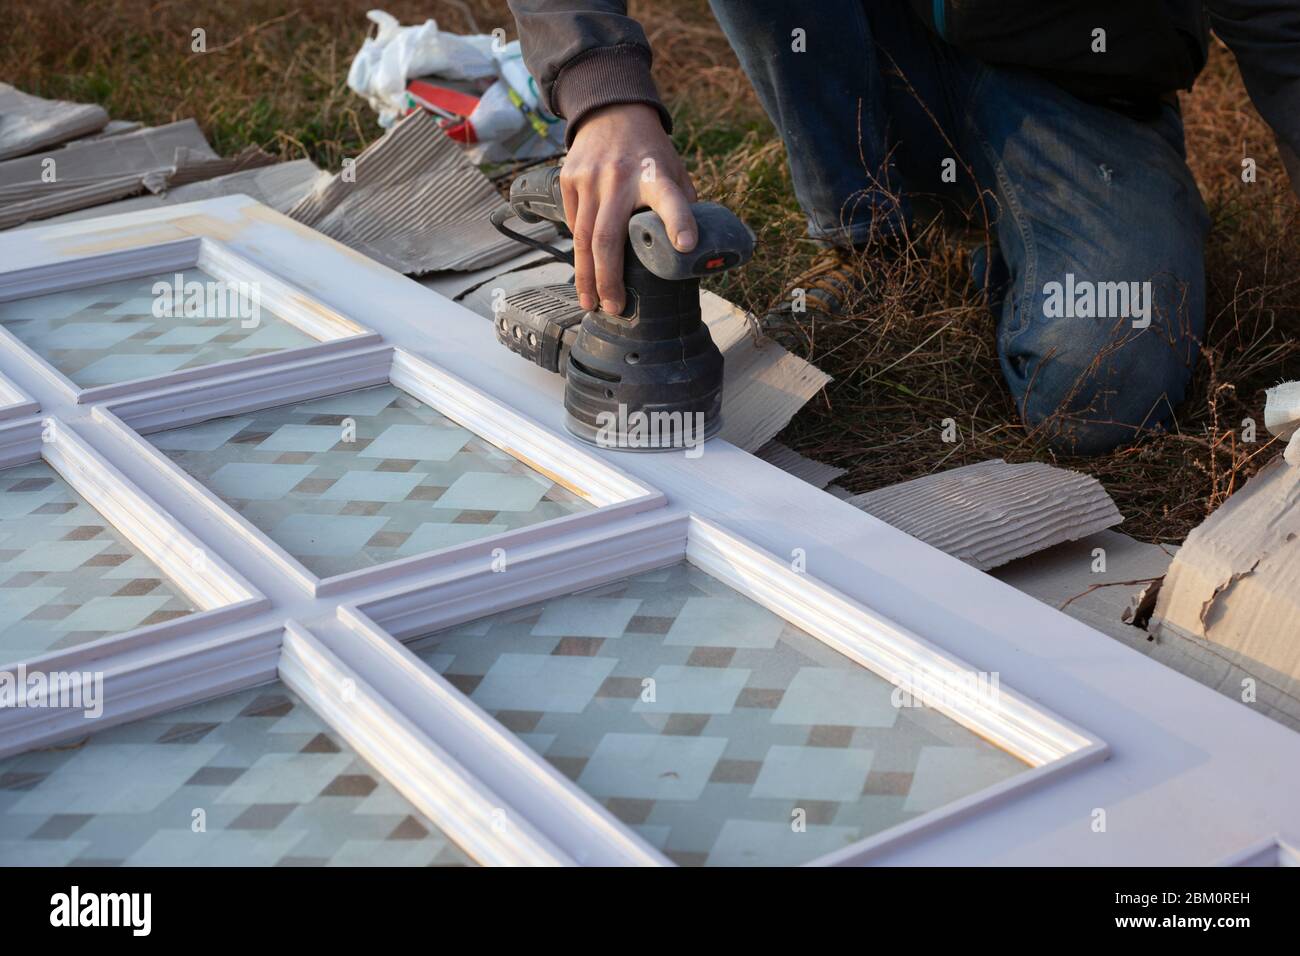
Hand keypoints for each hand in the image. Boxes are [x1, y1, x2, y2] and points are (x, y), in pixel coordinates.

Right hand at [560, 103, 697, 313]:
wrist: (611, 109)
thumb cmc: (650, 151)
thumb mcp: (675, 170)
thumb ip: (681, 205)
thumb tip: (694, 253)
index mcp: (656, 174)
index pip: (671, 199)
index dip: (679, 222)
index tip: (687, 246)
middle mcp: (620, 177)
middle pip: (608, 238)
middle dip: (610, 279)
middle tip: (615, 307)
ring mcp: (590, 178)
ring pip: (582, 238)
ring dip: (586, 277)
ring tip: (591, 303)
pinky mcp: (569, 179)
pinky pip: (573, 224)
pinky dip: (579, 252)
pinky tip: (584, 271)